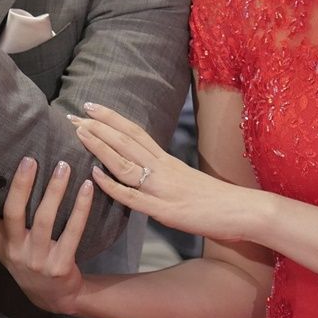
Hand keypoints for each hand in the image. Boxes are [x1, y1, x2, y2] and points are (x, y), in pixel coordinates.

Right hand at [0, 155, 93, 315]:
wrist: (55, 297)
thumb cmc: (29, 259)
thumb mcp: (7, 246)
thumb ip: (1, 221)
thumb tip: (0, 176)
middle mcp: (14, 251)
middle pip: (13, 213)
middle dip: (21, 185)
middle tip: (30, 159)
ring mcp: (37, 260)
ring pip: (45, 219)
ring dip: (55, 190)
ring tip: (63, 166)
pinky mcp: (60, 265)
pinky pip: (72, 231)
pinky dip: (81, 208)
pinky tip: (86, 188)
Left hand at [72, 102, 256, 242]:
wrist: (245, 211)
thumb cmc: (218, 200)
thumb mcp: (186, 181)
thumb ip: (165, 174)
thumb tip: (146, 170)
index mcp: (167, 161)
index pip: (135, 132)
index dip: (111, 118)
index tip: (90, 106)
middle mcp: (163, 168)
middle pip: (125, 141)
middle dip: (97, 126)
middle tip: (72, 114)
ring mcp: (162, 188)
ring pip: (125, 162)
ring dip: (100, 146)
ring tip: (78, 132)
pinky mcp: (165, 210)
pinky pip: (134, 197)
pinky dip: (112, 186)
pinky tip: (95, 176)